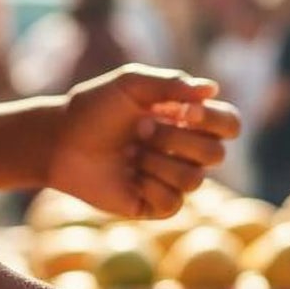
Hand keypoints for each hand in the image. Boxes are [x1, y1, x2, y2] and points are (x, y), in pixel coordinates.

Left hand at [44, 65, 240, 218]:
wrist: (60, 141)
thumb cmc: (95, 108)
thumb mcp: (132, 84)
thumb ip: (172, 83)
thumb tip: (212, 89)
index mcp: (188, 120)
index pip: (229, 125)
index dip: (215, 121)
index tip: (185, 111)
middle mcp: (186, 150)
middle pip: (216, 154)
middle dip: (177, 139)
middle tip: (141, 129)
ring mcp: (172, 179)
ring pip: (195, 180)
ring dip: (159, 162)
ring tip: (131, 153)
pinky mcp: (155, 205)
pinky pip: (174, 202)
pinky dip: (150, 186)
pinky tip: (129, 176)